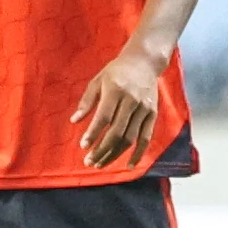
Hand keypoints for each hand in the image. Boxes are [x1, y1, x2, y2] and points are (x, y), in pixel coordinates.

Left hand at [72, 45, 163, 170]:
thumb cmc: (116, 71)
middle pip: (116, 132)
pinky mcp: (153, 115)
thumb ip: (86, 101)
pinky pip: (146, 138)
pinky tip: (129, 165)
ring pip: (130, 138)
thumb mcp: (98, 80)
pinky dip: (138, 154)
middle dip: (102, 150)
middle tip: (89, 162)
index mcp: (116, 91)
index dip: (93, 133)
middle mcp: (131, 101)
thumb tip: (74, 121)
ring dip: (115, 154)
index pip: (104, 117)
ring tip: (101, 164)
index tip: (83, 146)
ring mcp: (144, 109)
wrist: (144, 62)